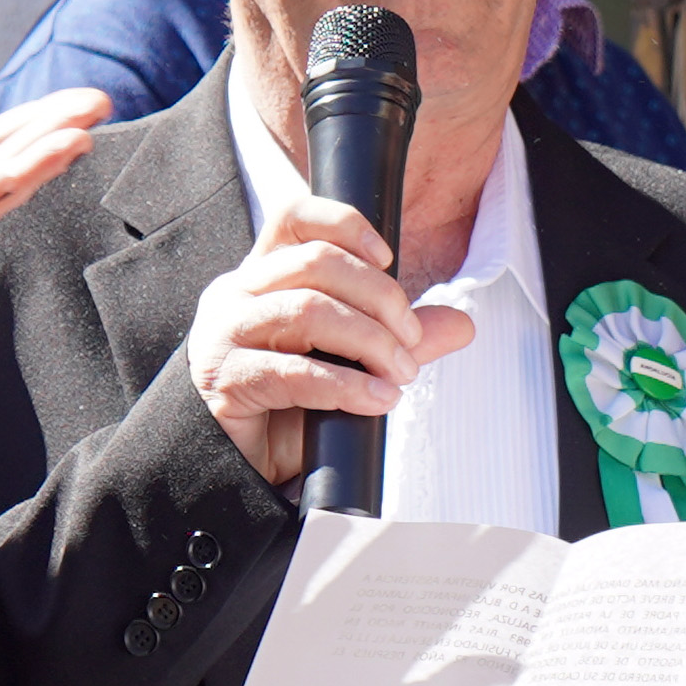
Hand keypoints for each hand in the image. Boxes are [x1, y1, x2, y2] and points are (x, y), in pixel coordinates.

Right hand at [183, 192, 477, 486]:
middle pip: (317, 262)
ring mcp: (225, 333)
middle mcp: (237, 294)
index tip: (389, 258)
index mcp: (264, 276)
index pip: (294, 219)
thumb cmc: (287, 406)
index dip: (345, 224)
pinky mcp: (224, 379)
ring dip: (370, 341)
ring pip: (308, 310)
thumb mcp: (351, 362)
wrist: (237, 466)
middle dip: (381, 298)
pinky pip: (293, 372)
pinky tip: (378, 400)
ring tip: (401, 374)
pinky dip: (346, 386)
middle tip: (413, 340)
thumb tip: (461, 324)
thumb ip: (399, 337)